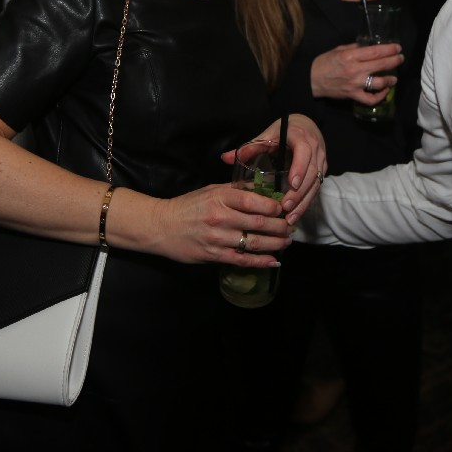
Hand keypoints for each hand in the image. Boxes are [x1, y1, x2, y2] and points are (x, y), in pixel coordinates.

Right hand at [148, 183, 289, 267]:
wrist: (161, 226)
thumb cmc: (188, 206)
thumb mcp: (211, 190)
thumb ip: (236, 189)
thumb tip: (263, 189)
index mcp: (220, 197)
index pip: (253, 200)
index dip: (274, 206)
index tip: (285, 208)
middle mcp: (220, 217)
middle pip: (258, 222)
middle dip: (280, 226)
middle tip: (291, 227)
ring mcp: (217, 238)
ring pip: (253, 242)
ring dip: (275, 244)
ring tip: (286, 242)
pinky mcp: (213, 255)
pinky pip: (242, 260)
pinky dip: (261, 261)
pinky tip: (274, 261)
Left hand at [222, 114, 325, 224]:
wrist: (306, 126)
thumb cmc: (283, 132)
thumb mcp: (267, 135)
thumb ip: (249, 147)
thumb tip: (225, 158)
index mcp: (300, 136)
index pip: (304, 151)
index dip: (299, 167)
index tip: (291, 183)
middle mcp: (315, 149)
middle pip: (311, 172)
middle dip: (299, 192)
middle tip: (285, 207)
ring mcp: (321, 160)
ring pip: (316, 183)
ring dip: (303, 202)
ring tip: (290, 218)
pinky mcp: (322, 171)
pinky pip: (316, 188)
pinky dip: (306, 203)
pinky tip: (295, 216)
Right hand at [310, 42, 402, 104]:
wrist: (312, 80)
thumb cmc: (325, 63)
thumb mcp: (339, 50)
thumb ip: (355, 47)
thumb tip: (370, 46)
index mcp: (351, 56)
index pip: (375, 51)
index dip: (389, 49)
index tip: (398, 48)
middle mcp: (355, 70)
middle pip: (381, 65)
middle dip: (394, 60)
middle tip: (401, 58)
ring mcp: (355, 84)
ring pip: (379, 82)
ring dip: (390, 79)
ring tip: (394, 77)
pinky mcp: (353, 95)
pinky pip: (370, 99)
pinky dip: (379, 96)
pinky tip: (384, 91)